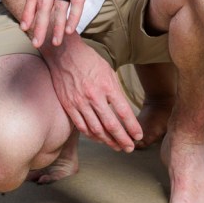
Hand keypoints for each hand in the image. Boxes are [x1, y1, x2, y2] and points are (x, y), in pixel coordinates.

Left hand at [20, 0, 125, 47]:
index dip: (28, 10)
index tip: (24, 26)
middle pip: (44, 2)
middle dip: (39, 25)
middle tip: (36, 42)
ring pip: (60, 5)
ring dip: (57, 26)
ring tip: (55, 42)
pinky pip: (77, 0)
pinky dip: (73, 16)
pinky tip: (71, 29)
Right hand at [40, 35, 142, 151]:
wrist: (64, 54)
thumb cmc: (89, 61)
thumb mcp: (108, 72)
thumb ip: (115, 92)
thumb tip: (123, 111)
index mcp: (107, 85)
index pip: (123, 112)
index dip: (132, 126)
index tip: (138, 136)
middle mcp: (94, 96)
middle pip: (111, 124)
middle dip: (122, 139)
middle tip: (130, 148)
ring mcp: (80, 102)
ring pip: (96, 129)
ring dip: (108, 141)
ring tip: (117, 147)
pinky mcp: (69, 106)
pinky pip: (82, 126)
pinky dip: (92, 136)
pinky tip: (100, 139)